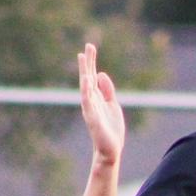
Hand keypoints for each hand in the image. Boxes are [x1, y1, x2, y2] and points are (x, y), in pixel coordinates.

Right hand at [78, 43, 124, 165]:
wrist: (110, 149)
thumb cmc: (111, 128)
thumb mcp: (112, 104)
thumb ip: (107, 90)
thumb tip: (101, 73)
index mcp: (96, 97)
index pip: (92, 76)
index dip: (91, 62)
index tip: (89, 48)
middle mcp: (91, 100)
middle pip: (88, 77)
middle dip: (88, 63)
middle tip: (87, 46)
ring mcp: (91, 108)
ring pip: (86, 87)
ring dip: (85, 72)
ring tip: (83, 58)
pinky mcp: (93, 118)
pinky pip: (88, 103)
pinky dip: (87, 91)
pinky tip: (86, 81)